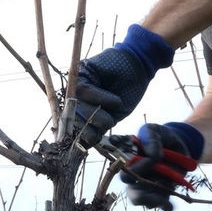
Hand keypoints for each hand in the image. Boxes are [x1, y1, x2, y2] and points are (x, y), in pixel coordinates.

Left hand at [71, 24, 173, 144]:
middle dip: (87, 127)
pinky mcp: (80, 72)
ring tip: (112, 115)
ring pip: (75, 105)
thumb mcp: (114, 115)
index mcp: (82, 111)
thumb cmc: (128, 92)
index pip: (72, 128)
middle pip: (71, 118)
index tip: (92, 141)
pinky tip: (115, 100)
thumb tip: (84, 143)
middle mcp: (75, 98)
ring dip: (95, 114)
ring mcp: (76, 84)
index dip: (79, 137)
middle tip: (105, 127)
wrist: (140, 68)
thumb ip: (99, 126)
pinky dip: (100, 98)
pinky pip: (82, 89)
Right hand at [121, 122, 203, 210]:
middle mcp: (134, 173)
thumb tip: (153, 156)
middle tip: (153, 191)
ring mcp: (145, 184)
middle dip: (140, 194)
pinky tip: (170, 205)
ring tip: (164, 200)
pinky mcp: (159, 191)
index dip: (135, 168)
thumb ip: (151, 138)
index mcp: (127, 158)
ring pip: (140, 199)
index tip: (152, 159)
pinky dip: (164, 206)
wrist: (178, 145)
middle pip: (129, 188)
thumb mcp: (155, 131)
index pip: (122, 167)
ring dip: (152, 200)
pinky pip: (157, 204)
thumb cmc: (161, 136)